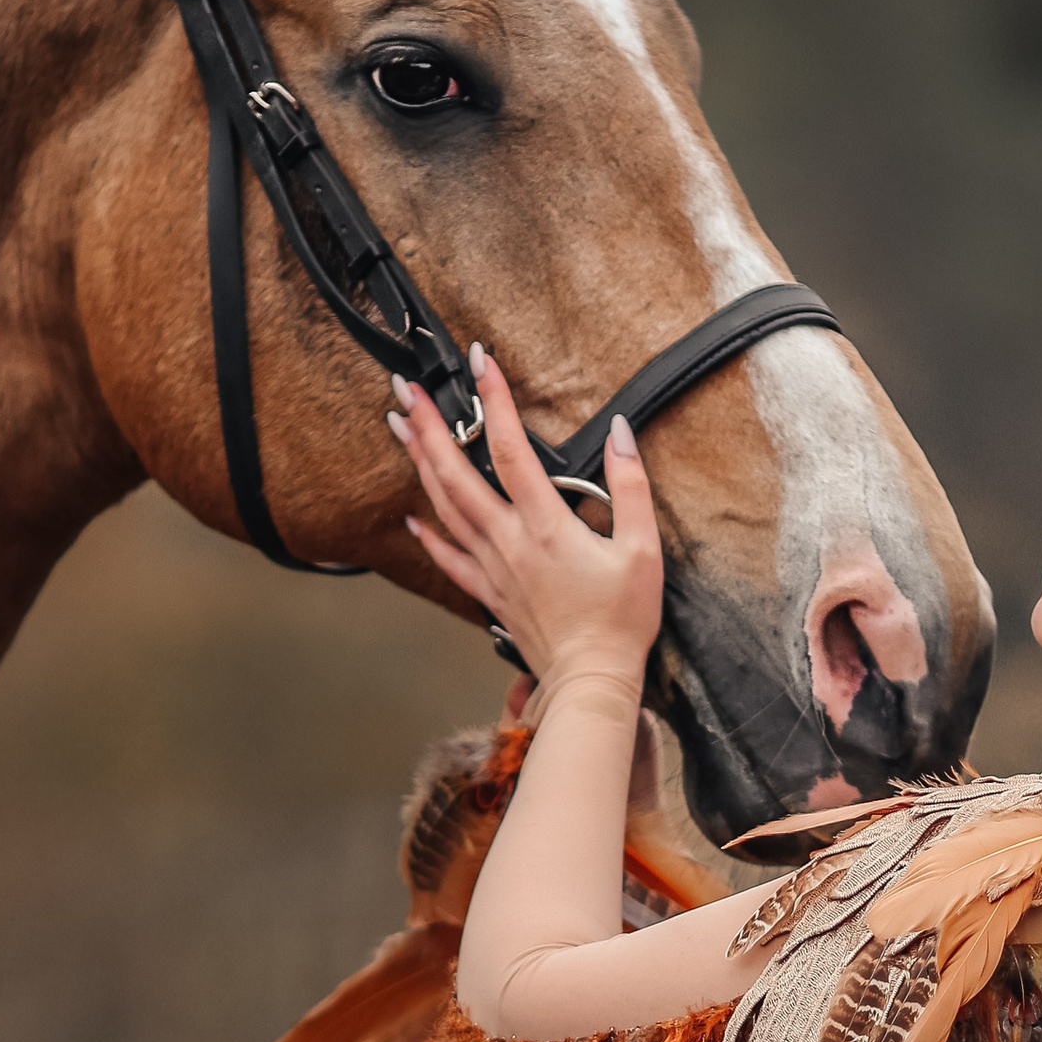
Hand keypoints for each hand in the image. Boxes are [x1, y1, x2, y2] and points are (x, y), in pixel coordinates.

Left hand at [389, 350, 663, 689]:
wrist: (591, 678)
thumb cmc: (621, 619)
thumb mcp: (641, 548)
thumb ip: (630, 485)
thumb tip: (620, 432)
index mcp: (545, 524)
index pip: (510, 448)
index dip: (493, 400)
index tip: (482, 363)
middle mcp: (508, 540)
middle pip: (455, 473)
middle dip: (428, 427)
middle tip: (404, 391)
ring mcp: (493, 567)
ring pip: (444, 508)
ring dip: (420, 465)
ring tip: (399, 430)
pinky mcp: (490, 593)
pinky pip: (450, 560)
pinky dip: (430, 536)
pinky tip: (415, 519)